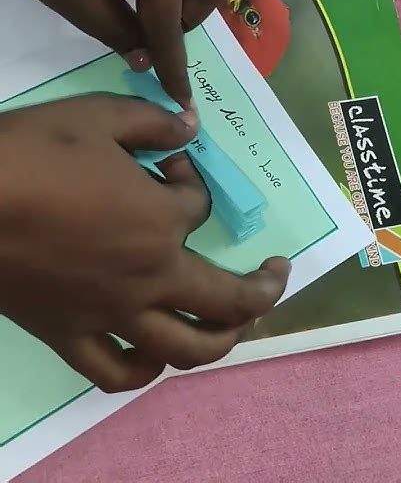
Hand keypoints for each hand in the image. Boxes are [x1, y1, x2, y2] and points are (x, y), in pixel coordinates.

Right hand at [0, 97, 289, 391]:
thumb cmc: (35, 153)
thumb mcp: (98, 117)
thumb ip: (153, 122)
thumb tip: (191, 125)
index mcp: (159, 221)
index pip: (197, 205)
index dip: (192, 179)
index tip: (172, 164)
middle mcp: (148, 277)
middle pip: (225, 300)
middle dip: (262, 288)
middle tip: (276, 274)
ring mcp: (111, 314)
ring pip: (184, 349)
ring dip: (221, 340)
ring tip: (235, 325)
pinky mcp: (69, 336)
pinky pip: (115, 372)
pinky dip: (142, 370)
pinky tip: (152, 356)